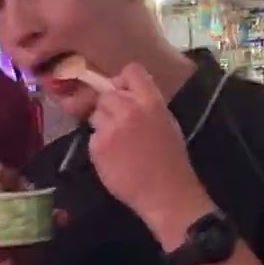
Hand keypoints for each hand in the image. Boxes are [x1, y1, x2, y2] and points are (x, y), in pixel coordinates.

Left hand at [88, 64, 204, 222]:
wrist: (165, 193)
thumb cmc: (171, 160)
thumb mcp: (166, 122)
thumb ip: (146, 104)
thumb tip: (126, 93)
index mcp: (151, 102)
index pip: (130, 71)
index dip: (123, 81)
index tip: (124, 93)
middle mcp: (129, 110)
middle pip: (107, 94)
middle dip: (110, 107)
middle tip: (120, 125)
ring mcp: (110, 128)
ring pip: (96, 114)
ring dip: (103, 125)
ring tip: (118, 144)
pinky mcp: (97, 146)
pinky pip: (92, 136)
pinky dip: (99, 145)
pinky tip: (113, 158)